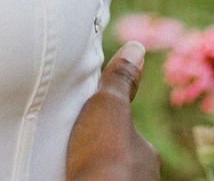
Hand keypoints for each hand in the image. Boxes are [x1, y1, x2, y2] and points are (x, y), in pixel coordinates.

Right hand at [66, 42, 159, 180]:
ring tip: (69, 165)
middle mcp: (143, 178)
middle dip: (101, 155)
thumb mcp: (109, 107)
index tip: (90, 129)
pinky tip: (66, 176)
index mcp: (147, 154)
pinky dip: (83, 179)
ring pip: (108, 176)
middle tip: (75, 147)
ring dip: (92, 171)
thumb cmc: (104, 156)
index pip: (129, 136)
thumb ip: (121, 80)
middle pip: (119, 160)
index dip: (108, 129)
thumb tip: (137, 47)